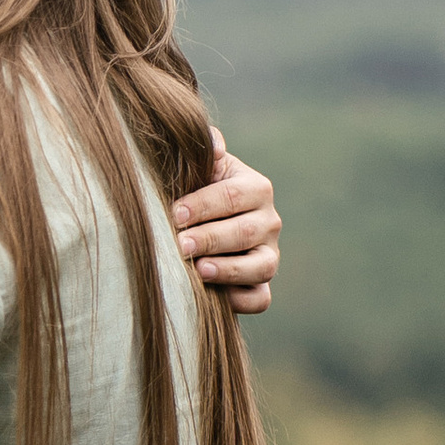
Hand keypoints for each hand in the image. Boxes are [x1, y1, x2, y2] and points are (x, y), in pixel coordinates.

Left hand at [174, 131, 281, 312]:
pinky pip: (261, 298)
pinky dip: (242, 301)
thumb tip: (213, 144)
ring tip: (199, 270)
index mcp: (256, 187)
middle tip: (179, 244)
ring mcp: (269, 254)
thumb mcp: (202, 166)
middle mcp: (269, 221)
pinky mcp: (262, 284)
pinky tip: (216, 298)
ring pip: (262, 266)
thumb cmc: (197, 189)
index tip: (174, 214)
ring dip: (229, 270)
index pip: (232, 196)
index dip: (203, 205)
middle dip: (210, 238)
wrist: (201, 222)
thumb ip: (205, 148)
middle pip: (246, 232)